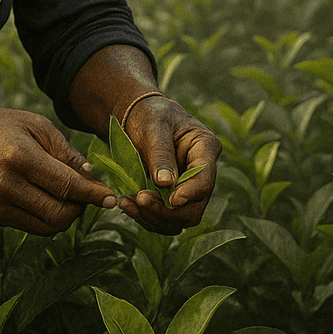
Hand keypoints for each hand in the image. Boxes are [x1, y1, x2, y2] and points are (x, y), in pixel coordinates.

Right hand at [0, 105, 117, 234]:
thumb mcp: (34, 124)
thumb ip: (65, 152)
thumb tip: (90, 177)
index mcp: (20, 157)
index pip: (68, 186)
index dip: (94, 195)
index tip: (112, 198)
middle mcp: (7, 186)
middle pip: (60, 214)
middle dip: (81, 208)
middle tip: (87, 194)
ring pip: (48, 226)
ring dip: (65, 215)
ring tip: (66, 195)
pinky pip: (31, 227)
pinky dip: (46, 217)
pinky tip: (45, 198)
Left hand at [118, 95, 220, 233]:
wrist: (138, 117)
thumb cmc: (150, 115)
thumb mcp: (154, 127)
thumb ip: (161, 154)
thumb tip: (165, 184)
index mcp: (205, 148)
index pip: (205, 178)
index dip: (191, 192)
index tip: (172, 200)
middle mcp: (202, 172)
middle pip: (196, 206)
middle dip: (168, 210)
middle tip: (140, 199)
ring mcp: (189, 188)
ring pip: (180, 218)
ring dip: (154, 217)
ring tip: (128, 203)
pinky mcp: (172, 198)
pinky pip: (164, 218)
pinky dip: (146, 216)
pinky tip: (126, 204)